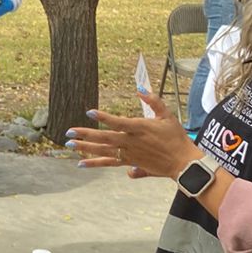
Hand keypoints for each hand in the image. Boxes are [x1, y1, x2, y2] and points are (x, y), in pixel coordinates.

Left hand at [64, 92, 197, 179]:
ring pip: (104, 150)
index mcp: (141, 128)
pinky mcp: (129, 162)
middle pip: (105, 138)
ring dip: (86, 147)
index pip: (119, 122)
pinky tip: (81, 163)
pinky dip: (95, 162)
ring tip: (70, 144)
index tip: (90, 112)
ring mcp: (129, 154)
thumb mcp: (167, 116)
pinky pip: (109, 162)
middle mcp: (132, 142)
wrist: (182, 162)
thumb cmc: (176, 137)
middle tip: (69, 131)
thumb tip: (140, 89)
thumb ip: (154, 101)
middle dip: (86, 134)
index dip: (104, 117)